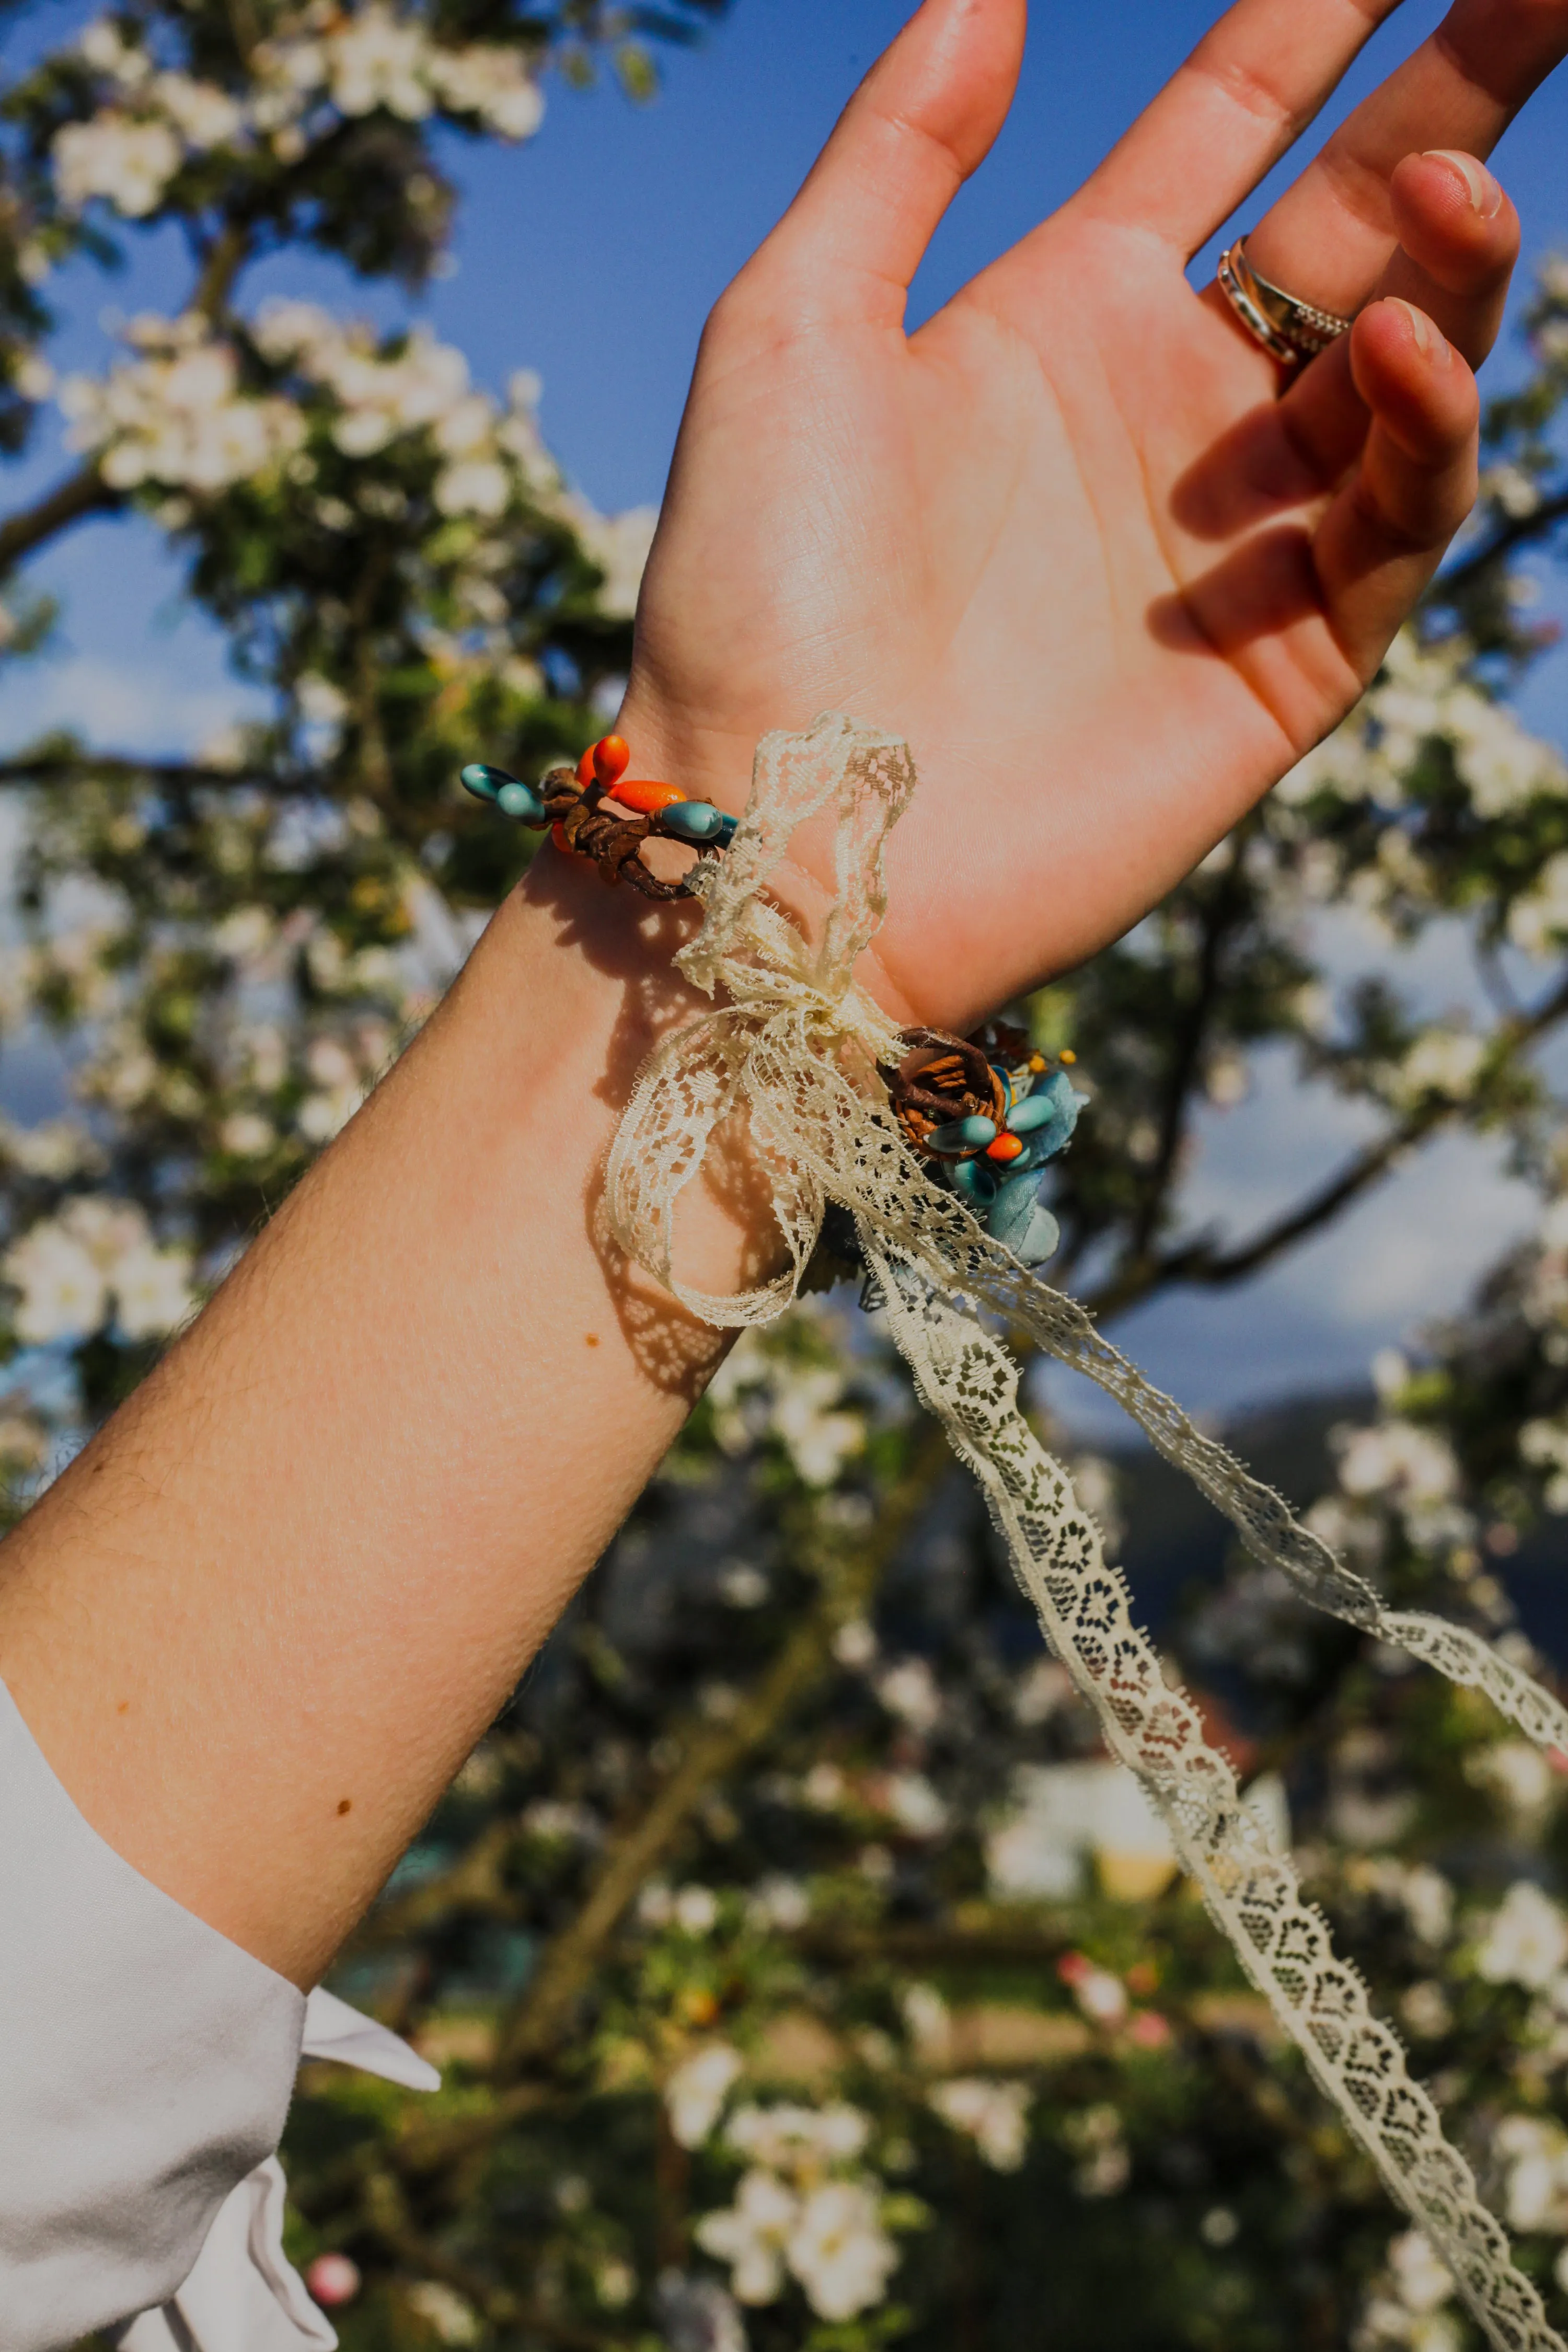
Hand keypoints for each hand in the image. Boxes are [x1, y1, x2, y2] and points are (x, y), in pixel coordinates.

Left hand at [617, 0, 1562, 1028]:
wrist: (778, 830)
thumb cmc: (753, 588)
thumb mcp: (789, 329)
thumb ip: (898, 153)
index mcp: (1061, 317)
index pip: (1229, 129)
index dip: (1316, 19)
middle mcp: (1169, 415)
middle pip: (1359, 227)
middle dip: (1458, 105)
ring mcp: (1237, 541)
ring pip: (1408, 368)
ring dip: (1454, 269)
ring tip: (1458, 189)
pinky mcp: (1286, 664)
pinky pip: (1398, 522)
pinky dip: (1421, 434)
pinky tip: (1404, 359)